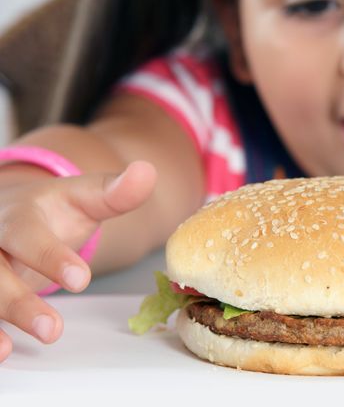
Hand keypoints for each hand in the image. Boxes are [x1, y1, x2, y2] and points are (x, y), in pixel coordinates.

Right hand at [0, 161, 155, 361]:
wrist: (11, 210)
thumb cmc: (53, 210)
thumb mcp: (85, 197)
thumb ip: (116, 192)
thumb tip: (147, 172)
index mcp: (18, 215)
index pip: (27, 234)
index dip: (51, 257)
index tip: (81, 280)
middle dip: (17, 300)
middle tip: (52, 328)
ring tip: (8, 350)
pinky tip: (0, 353)